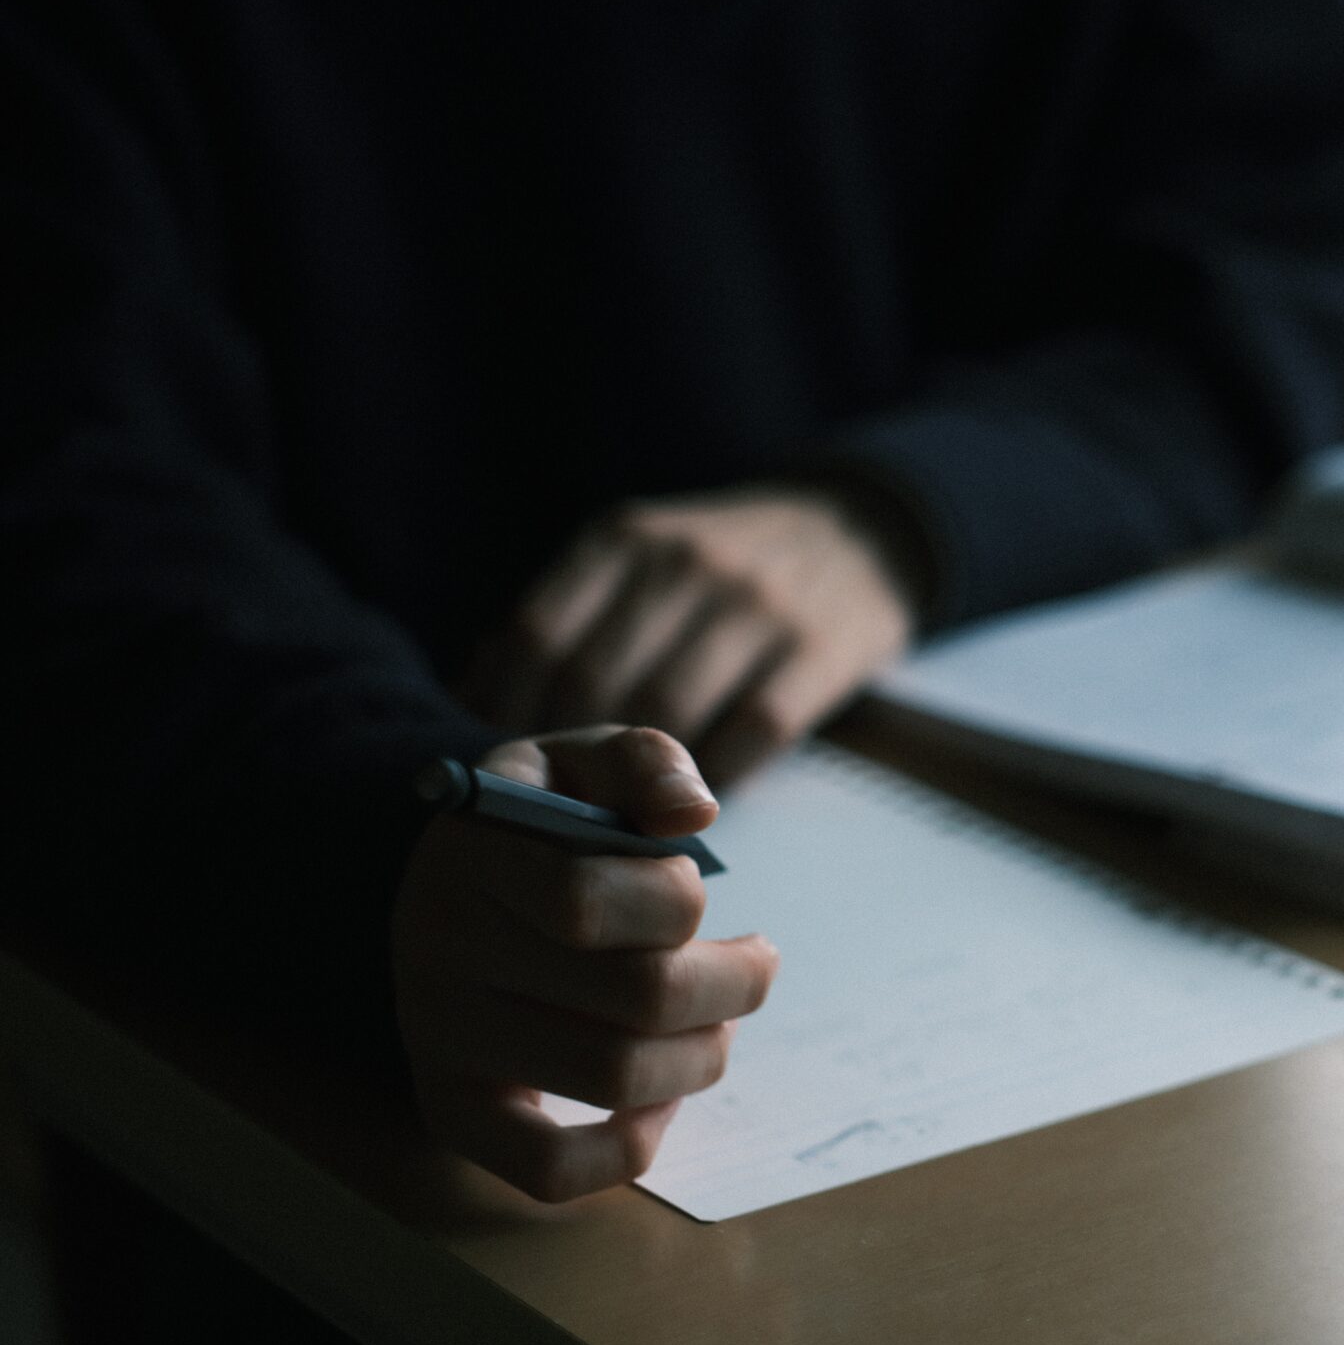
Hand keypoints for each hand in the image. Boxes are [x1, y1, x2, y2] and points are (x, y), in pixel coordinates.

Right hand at [391, 726, 779, 1202]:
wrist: (457, 884)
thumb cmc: (547, 821)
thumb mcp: (587, 759)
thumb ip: (647, 761)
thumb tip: (693, 814)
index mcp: (468, 855)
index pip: (587, 901)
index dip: (679, 901)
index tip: (698, 890)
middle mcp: (436, 950)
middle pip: (633, 997)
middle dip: (731, 983)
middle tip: (752, 964)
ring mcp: (439, 1038)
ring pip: (614, 1078)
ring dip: (704, 1055)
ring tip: (718, 1021)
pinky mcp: (452, 1110)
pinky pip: (548, 1172)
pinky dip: (633, 1145)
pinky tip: (663, 1095)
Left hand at [462, 489, 912, 785]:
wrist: (862, 531)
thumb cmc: (727, 565)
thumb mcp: (644, 553)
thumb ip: (575, 611)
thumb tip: (479, 692)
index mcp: (626, 538)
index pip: (536, 634)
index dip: (503, 709)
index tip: (500, 761)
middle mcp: (685, 563)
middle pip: (594, 682)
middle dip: (567, 758)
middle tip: (560, 805)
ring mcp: (756, 605)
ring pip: (667, 714)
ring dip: (638, 781)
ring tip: (624, 813)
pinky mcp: (819, 649)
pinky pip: (750, 734)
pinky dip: (717, 778)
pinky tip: (701, 797)